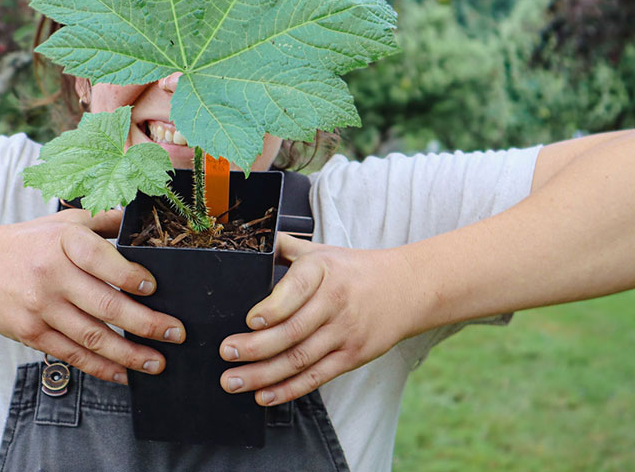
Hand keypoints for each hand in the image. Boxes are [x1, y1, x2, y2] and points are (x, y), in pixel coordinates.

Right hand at [0, 209, 184, 384]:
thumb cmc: (28, 243)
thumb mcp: (63, 222)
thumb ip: (102, 220)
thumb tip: (141, 216)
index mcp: (63, 241)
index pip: (101, 258)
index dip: (129, 275)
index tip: (154, 288)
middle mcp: (51, 274)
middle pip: (105, 304)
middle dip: (147, 323)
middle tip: (175, 333)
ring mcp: (40, 307)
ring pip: (93, 336)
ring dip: (130, 354)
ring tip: (158, 362)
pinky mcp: (31, 333)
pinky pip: (73, 355)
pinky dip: (101, 368)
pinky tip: (124, 373)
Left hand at [218, 234, 420, 405]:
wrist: (406, 288)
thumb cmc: (354, 270)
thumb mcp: (322, 251)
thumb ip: (286, 246)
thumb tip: (254, 240)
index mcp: (323, 270)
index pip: (297, 289)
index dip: (273, 308)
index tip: (249, 321)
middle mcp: (335, 302)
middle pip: (293, 331)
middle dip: (255, 347)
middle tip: (227, 353)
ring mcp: (345, 332)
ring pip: (300, 358)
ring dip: (264, 374)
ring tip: (234, 381)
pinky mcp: (352, 356)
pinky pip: (317, 376)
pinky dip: (289, 389)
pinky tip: (264, 395)